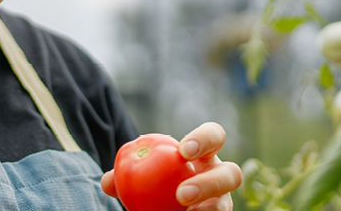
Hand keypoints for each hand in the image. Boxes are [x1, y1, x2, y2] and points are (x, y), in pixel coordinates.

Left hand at [102, 122, 241, 209]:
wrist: (163, 202)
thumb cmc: (151, 183)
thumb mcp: (139, 176)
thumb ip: (125, 176)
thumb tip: (108, 181)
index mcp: (205, 154)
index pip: (214, 136)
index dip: (204, 140)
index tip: (183, 151)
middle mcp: (220, 177)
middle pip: (232, 174)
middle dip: (209, 183)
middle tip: (182, 194)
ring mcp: (222, 202)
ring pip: (224, 207)